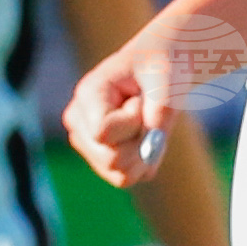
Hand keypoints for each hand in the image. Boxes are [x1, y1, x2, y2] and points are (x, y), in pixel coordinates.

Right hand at [66, 28, 175, 188]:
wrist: (157, 71)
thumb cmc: (160, 67)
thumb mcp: (167, 77)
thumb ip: (161, 108)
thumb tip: (151, 146)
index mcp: (87, 94)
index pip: (104, 133)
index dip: (133, 122)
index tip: (140, 99)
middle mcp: (79, 123)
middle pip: (112, 160)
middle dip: (141, 140)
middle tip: (146, 112)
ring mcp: (87, 145)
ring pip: (120, 174)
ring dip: (144, 152)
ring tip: (144, 123)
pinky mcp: (100, 160)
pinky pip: (128, 178)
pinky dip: (145, 162)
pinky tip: (145, 137)